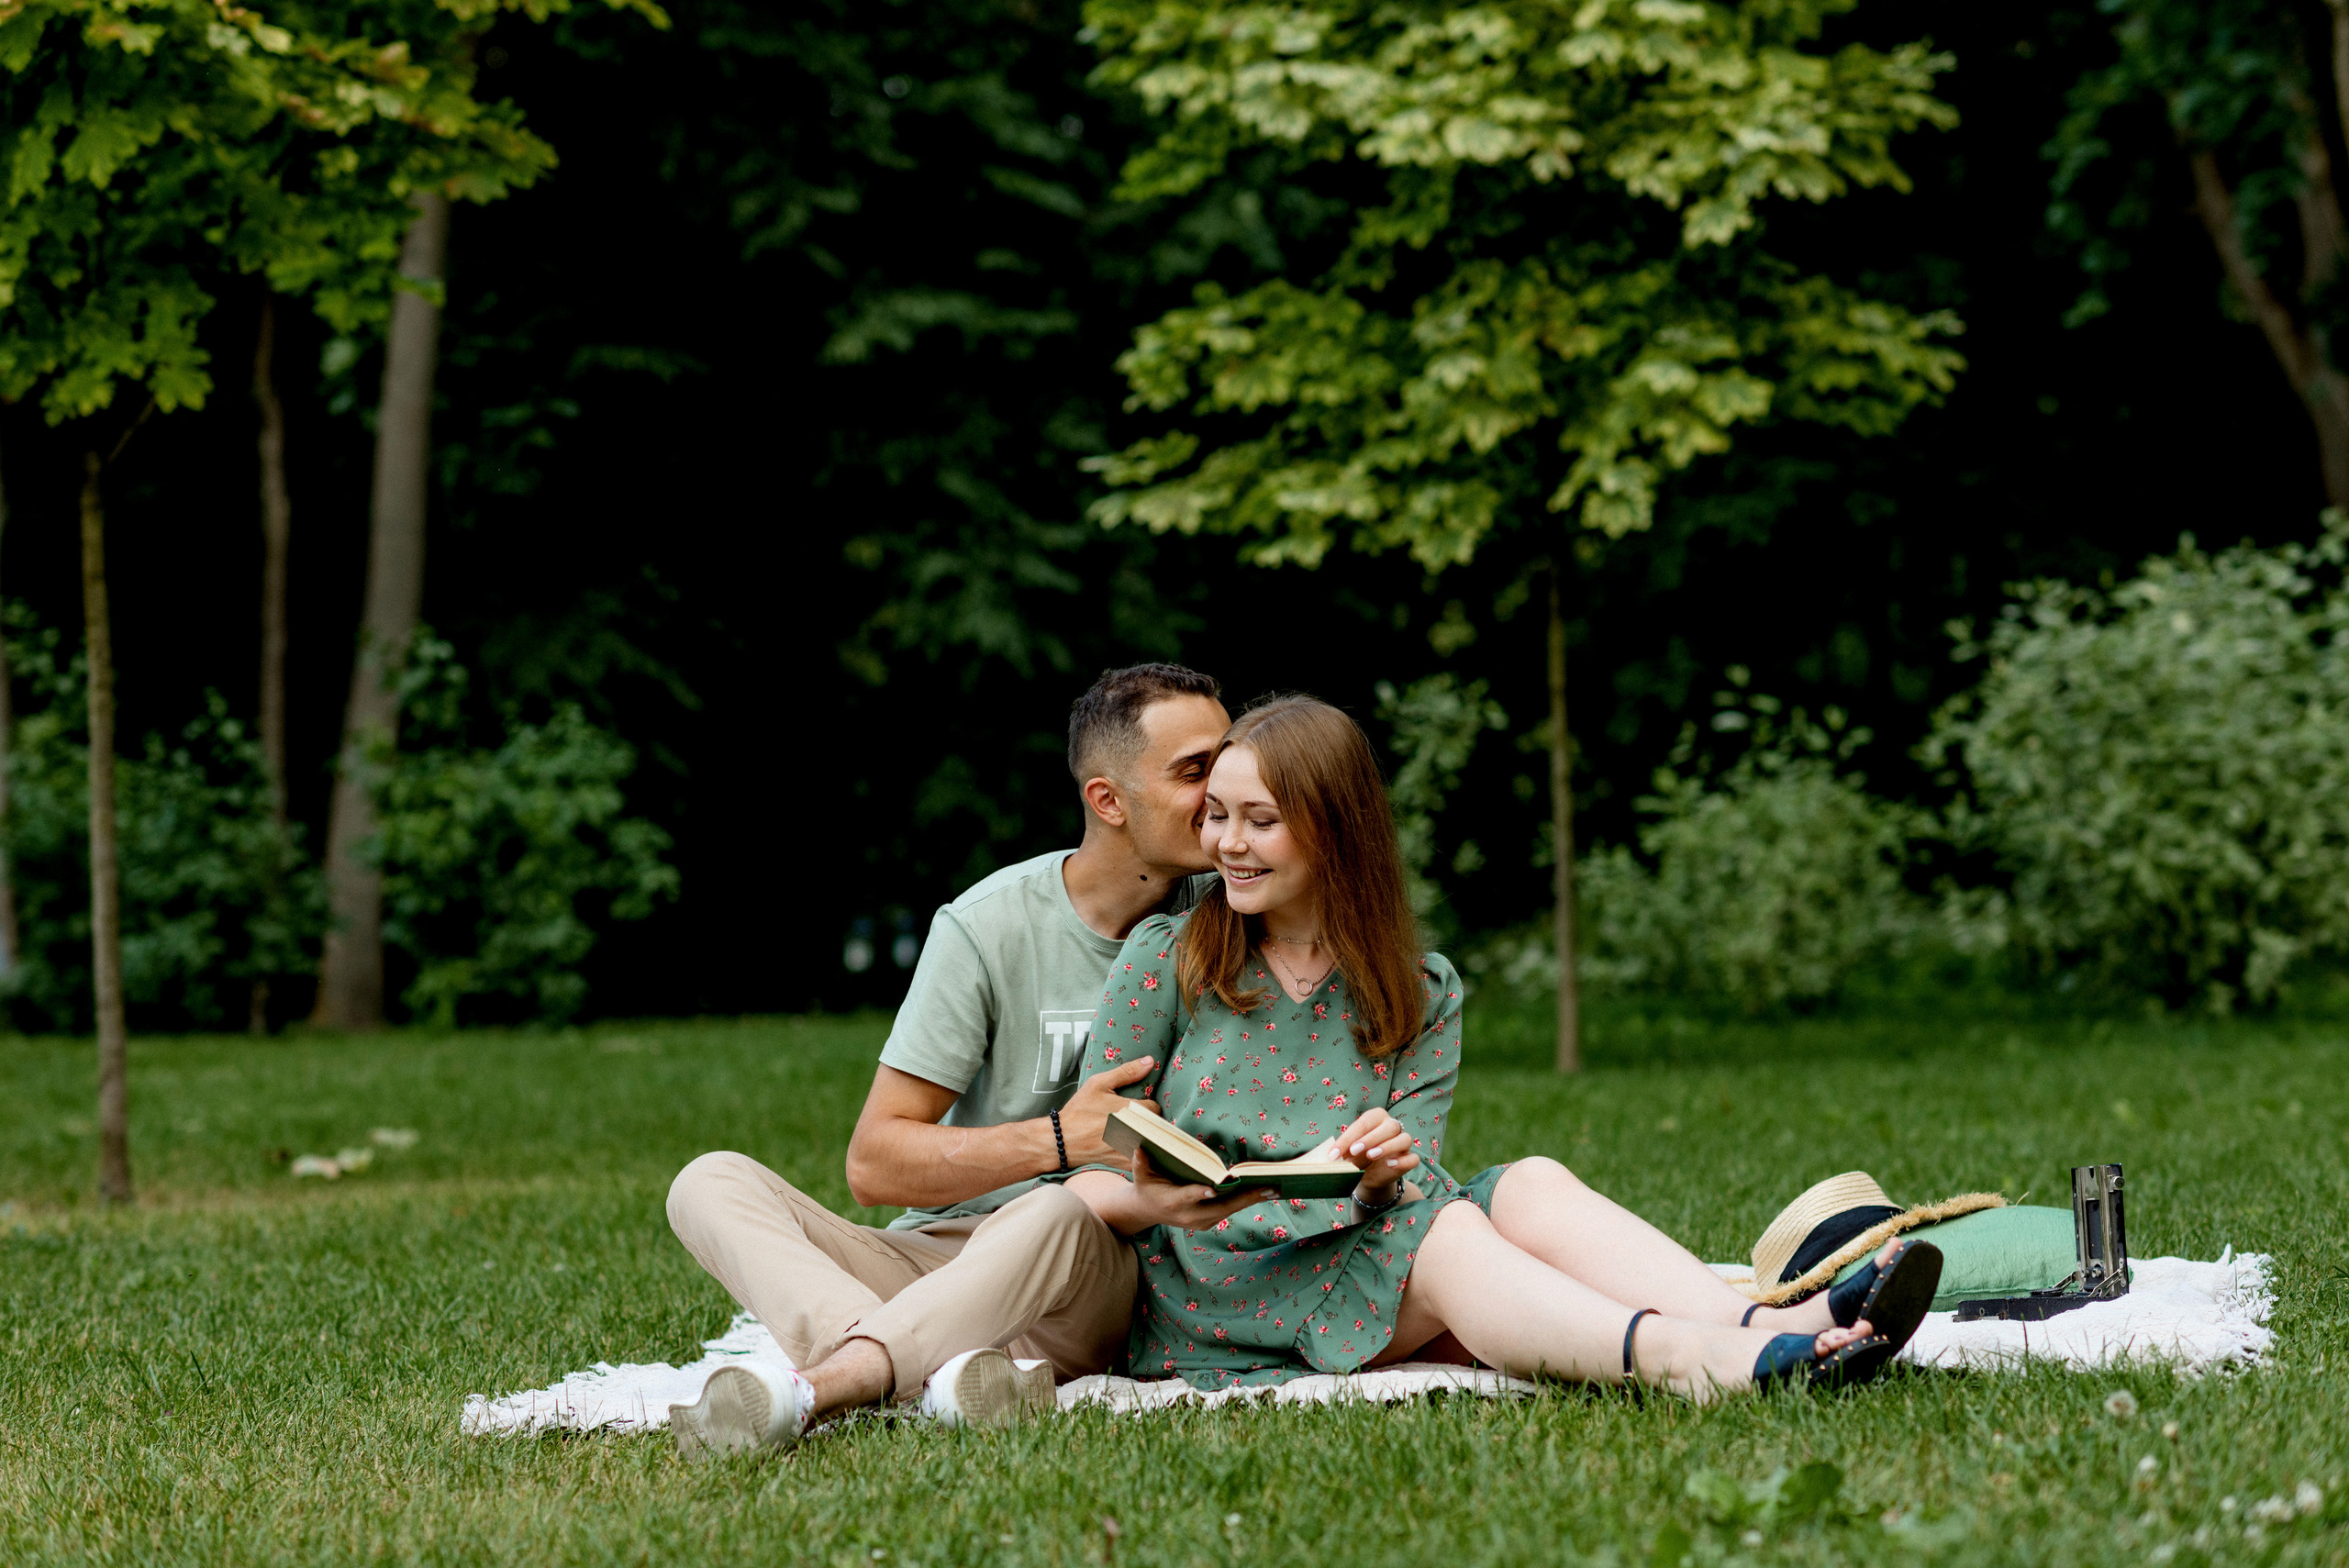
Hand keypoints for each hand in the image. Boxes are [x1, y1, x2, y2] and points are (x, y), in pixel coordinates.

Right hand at [1055, 1057, 1156, 1166]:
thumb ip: (1127, 1072)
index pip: (1155, 1108)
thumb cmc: (1080, 1110)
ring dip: (1146, 1138)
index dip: (1146, 1107)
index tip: (1135, 1108)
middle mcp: (1136, 1130)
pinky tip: (1126, 1148)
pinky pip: (1143, 1160)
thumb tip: (1150, 1061)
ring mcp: (1132, 1149)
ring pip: (1152, 1143)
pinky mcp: (1126, 1164)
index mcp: (1132, 1109)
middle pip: (1156, 1126)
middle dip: (1147, 1122)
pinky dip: (1140, 1155)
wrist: (1062, 1140)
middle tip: (1132, 1121)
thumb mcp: (1099, 1084)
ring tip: (1129, 1134)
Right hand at [1122, 1149, 1274, 1232]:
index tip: (1214, 1188)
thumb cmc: (1146, 1186)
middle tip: (1268, 1187)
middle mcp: (1189, 1215)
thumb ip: (1140, 1163)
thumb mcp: (1141, 1174)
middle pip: (1220, 1207)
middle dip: (1245, 1197)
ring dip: (1252, 1199)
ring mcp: (1200, 1221)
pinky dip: (1246, 1201)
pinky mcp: (1208, 1222)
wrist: (1147, 1211)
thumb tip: (1139, 1149)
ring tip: (1273, 1188)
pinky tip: (1263, 1191)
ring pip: (1230, 1210)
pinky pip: (1230, 1210)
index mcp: (1172, 1201)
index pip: (1188, 1197)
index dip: (1200, 1193)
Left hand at [1331, 1107, 1417, 1202]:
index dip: (1349, 1137)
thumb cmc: (1357, 1156)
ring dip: (1387, 1146)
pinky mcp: (1409, 1159)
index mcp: (1376, 1118)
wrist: (1369, 1175)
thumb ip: (1344, 1151)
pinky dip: (1403, 1161)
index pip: (1364, 1123)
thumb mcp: (1348, 1153)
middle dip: (1370, 1138)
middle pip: (1389, 1127)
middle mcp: (1392, 1126)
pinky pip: (1413, 1158)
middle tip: (1354, 1150)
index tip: (1334, 1153)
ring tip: (1370, 1156)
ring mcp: (1403, 1143)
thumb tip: (1333, 1157)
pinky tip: (1389, 1164)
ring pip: (1404, 1139)